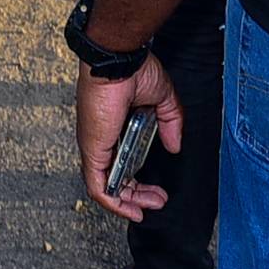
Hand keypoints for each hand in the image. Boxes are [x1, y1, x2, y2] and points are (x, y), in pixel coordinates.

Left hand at [76, 49, 180, 222]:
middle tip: (157, 201)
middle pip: (115, 180)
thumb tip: (175, 145)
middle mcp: (102, 140)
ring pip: (106, 187)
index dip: (139, 182)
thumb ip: (170, 124)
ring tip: (148, 207)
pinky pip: (97, 185)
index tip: (157, 191)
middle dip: (137, 196)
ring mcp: (95, 146)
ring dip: (128, 202)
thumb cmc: (133, 70)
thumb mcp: (161, 99)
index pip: (123, 164)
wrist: (118, 60)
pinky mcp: (92, 150)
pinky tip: (130, 209)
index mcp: (115, 128)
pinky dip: (113, 201)